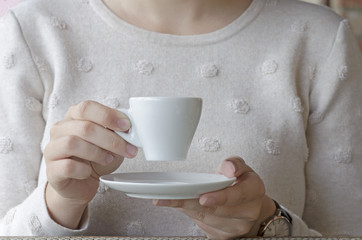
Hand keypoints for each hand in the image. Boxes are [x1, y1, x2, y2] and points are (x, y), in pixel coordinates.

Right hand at [44, 100, 137, 228]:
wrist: (81, 184)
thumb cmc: (96, 158)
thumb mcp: (109, 142)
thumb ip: (117, 131)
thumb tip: (131, 129)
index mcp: (74, 116)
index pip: (87, 108)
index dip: (108, 115)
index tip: (127, 126)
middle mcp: (60, 130)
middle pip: (84, 128)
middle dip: (111, 139)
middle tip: (128, 149)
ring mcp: (52, 149)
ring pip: (72, 143)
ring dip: (97, 152)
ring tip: (109, 159)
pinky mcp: (51, 170)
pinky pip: (67, 166)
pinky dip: (83, 169)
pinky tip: (89, 171)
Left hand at [153, 156, 275, 238]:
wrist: (251, 205)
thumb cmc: (242, 184)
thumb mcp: (241, 168)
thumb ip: (234, 163)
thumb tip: (229, 168)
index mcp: (254, 190)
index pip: (238, 194)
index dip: (221, 197)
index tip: (204, 197)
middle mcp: (248, 212)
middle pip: (216, 210)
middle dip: (191, 203)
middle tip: (169, 197)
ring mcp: (236, 227)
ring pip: (206, 219)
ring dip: (186, 208)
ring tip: (168, 198)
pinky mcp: (224, 236)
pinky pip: (203, 226)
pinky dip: (189, 214)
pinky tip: (179, 205)